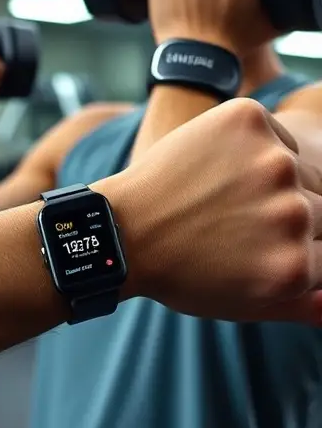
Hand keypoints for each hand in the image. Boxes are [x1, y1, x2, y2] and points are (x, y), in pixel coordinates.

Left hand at [111, 98, 321, 323]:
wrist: (123, 225)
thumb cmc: (182, 270)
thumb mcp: (244, 305)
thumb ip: (303, 306)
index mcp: (295, 266)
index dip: (299, 253)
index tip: (266, 250)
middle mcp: (292, 213)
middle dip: (291, 220)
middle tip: (242, 224)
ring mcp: (273, 162)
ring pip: (304, 171)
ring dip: (279, 183)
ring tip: (232, 195)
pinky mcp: (250, 121)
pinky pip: (279, 137)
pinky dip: (261, 148)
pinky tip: (225, 167)